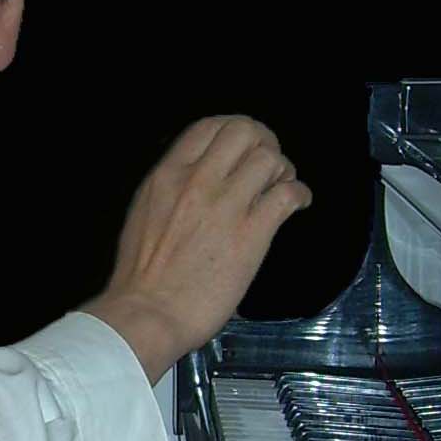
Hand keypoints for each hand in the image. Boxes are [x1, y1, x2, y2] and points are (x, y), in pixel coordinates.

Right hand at [83, 118, 311, 383]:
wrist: (147, 314)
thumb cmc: (140, 276)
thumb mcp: (145, 213)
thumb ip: (172, 190)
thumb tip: (197, 181)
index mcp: (168, 175)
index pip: (209, 126)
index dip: (235, 131)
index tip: (244, 148)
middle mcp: (199, 180)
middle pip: (245, 131)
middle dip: (264, 143)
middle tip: (268, 167)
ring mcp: (226, 205)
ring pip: (271, 159)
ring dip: (283, 171)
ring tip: (281, 190)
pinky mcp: (252, 233)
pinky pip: (288, 195)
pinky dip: (299, 195)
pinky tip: (297, 205)